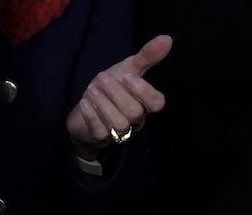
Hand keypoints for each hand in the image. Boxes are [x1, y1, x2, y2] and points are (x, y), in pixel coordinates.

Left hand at [67, 35, 172, 159]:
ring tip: (92, 89)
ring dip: (103, 103)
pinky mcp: (101, 138)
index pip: (157, 103)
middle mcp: (135, 120)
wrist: (85, 107)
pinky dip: (92, 114)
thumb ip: (147, 56)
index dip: (144, 91)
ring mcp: (118, 131)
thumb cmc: (110, 89)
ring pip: (118, 123)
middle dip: (117, 93)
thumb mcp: (127, 69)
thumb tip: (167, 39)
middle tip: (101, 78)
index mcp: (144, 103)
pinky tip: (85, 102)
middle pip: (135, 112)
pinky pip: (100, 131)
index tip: (127, 76)